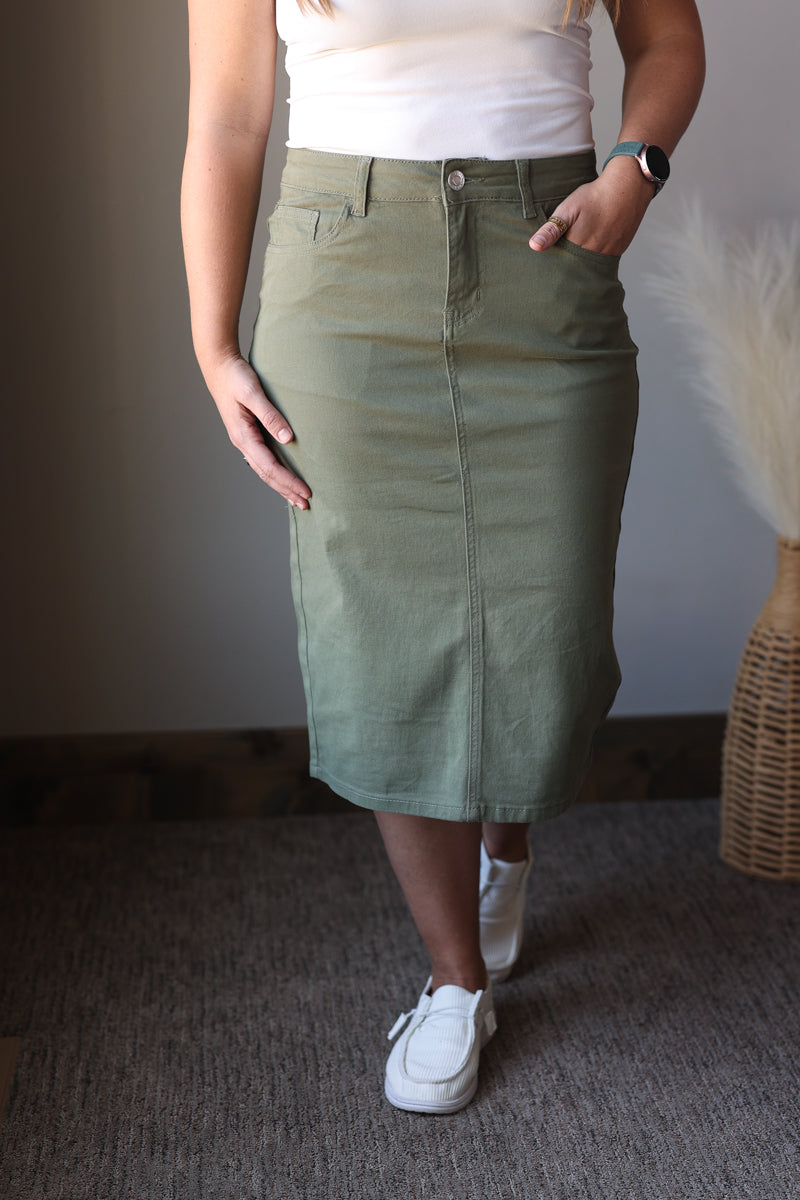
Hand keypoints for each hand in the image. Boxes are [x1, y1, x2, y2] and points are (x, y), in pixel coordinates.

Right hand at [204, 353, 311, 508]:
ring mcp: (244, 439)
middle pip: (267, 475)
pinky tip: (283, 477)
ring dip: (281, 485)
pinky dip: (275, 472)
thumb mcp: (253, 393)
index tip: (306, 491)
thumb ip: (270, 415)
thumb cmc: (235, 377)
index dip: (289, 481)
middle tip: (306, 505)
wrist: (219, 365)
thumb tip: (288, 438)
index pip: (270, 467)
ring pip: (264, 470)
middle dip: (286, 490)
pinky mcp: (248, 434)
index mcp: (243, 436)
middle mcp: (242, 442)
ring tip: (297, 498)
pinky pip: (263, 459)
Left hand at [528, 157, 654, 257]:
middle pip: (575, 268)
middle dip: (566, 266)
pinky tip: (588, 251)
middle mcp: (594, 254)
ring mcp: (608, 253)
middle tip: (557, 265)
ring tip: (573, 257)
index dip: (553, 264)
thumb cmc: (594, 197)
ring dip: (580, 264)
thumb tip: (534, 246)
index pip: (561, 264)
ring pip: (589, 266)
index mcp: (578, 247)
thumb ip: (551, 229)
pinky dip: (594, 259)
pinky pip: (603, 260)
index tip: (544, 265)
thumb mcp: (568, 209)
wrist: (627, 187)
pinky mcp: (618, 249)